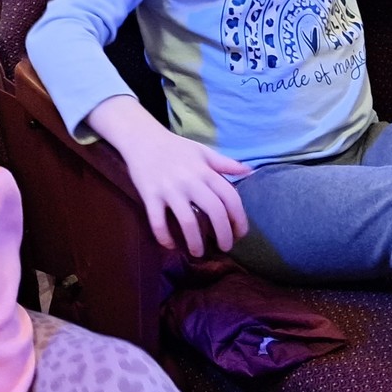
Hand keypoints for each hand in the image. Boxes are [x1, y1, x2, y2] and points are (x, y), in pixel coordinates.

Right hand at [89, 95, 249, 256]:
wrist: (142, 138)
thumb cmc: (175, 147)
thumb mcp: (202, 151)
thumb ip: (225, 163)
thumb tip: (249, 171)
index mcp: (205, 171)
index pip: (230, 198)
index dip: (239, 219)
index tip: (240, 234)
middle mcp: (190, 180)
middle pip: (215, 212)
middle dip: (224, 235)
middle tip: (224, 248)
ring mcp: (169, 189)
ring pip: (188, 222)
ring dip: (195, 242)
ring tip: (197, 253)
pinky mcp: (150, 194)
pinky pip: (157, 221)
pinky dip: (164, 236)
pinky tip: (169, 245)